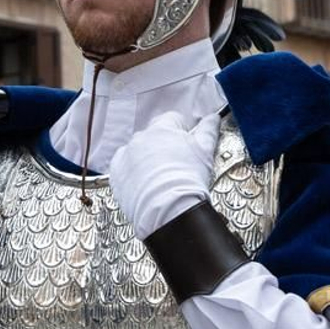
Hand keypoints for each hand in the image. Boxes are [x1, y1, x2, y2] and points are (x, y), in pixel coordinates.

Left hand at [107, 112, 220, 240]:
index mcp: (162, 128)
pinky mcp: (117, 173)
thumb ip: (208, 130)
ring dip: (147, 159)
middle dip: (164, 146)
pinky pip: (124, 167)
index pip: (172, 119)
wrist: (167, 210)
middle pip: (154, 135)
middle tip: (176, 166)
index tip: (186, 146)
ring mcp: (126, 155)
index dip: (182, 132)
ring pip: (138, 151)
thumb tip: (212, 118)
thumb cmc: (188, 180)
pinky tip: (145, 184)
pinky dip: (133, 173)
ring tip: (161, 179)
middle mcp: (141, 138)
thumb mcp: (205, 151)